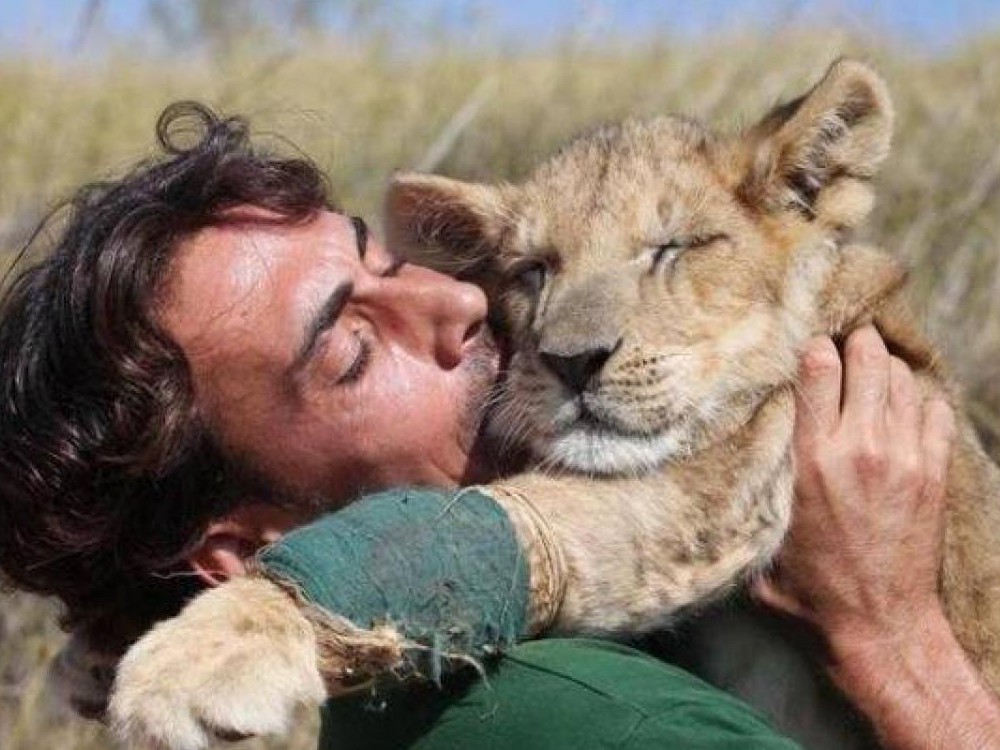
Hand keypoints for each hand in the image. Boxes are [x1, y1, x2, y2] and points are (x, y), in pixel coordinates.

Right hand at [753, 325, 954, 656]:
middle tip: (843, 348)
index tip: (806, 349)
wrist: (880, 626)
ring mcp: (904, 457)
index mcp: (811, 460)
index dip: (812, 347)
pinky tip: (901, 408)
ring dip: (884, 368)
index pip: (818, 368)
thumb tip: (705, 473)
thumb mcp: (760, 542)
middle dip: (854, 344)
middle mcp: (860, 448)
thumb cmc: (810, 590)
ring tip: (869, 373)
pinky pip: (935, 408)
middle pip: (866, 358)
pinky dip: (920, 398)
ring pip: (902, 377)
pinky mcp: (934, 473)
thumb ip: (743, 500)